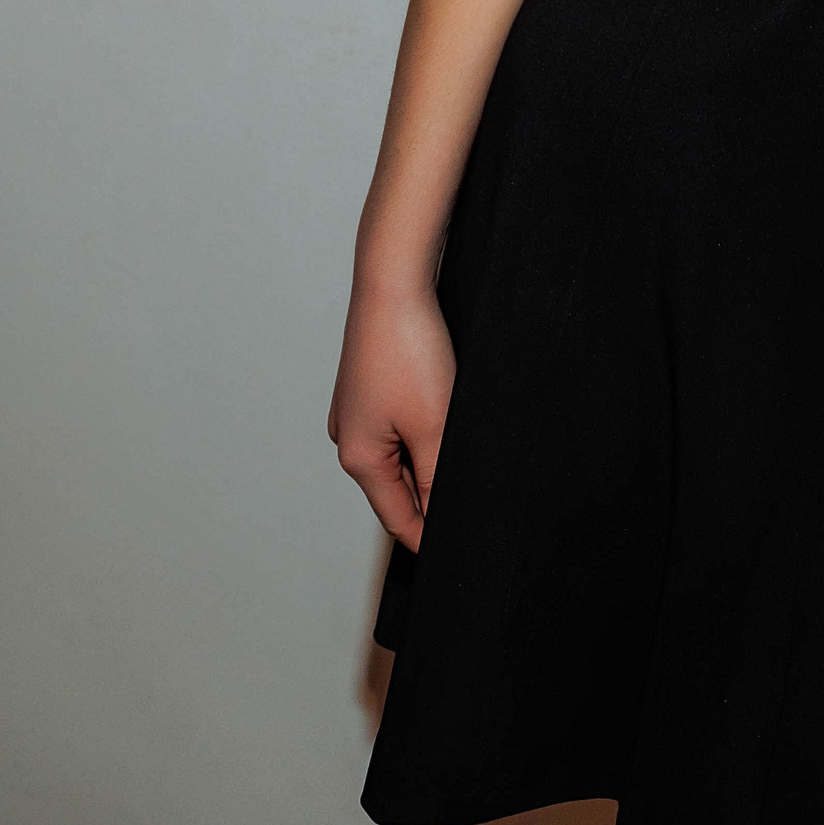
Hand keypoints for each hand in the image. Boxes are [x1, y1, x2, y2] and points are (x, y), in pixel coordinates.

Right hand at [328, 279, 456, 550]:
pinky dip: (423, 432)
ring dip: (429, 462)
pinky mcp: (372, 386)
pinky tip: (447, 420)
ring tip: (463, 455)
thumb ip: (435, 479)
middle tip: (474, 499)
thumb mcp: (433, 425)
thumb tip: (439, 518)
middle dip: (432, 497)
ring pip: (400, 456)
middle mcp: (349, 438)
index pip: (398, 518)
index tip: (464, 545)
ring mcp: (357, 411)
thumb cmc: (408, 348)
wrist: (393, 279)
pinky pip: (399, 426)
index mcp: (357, 457)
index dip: (431, 536)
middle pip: (397, 489)